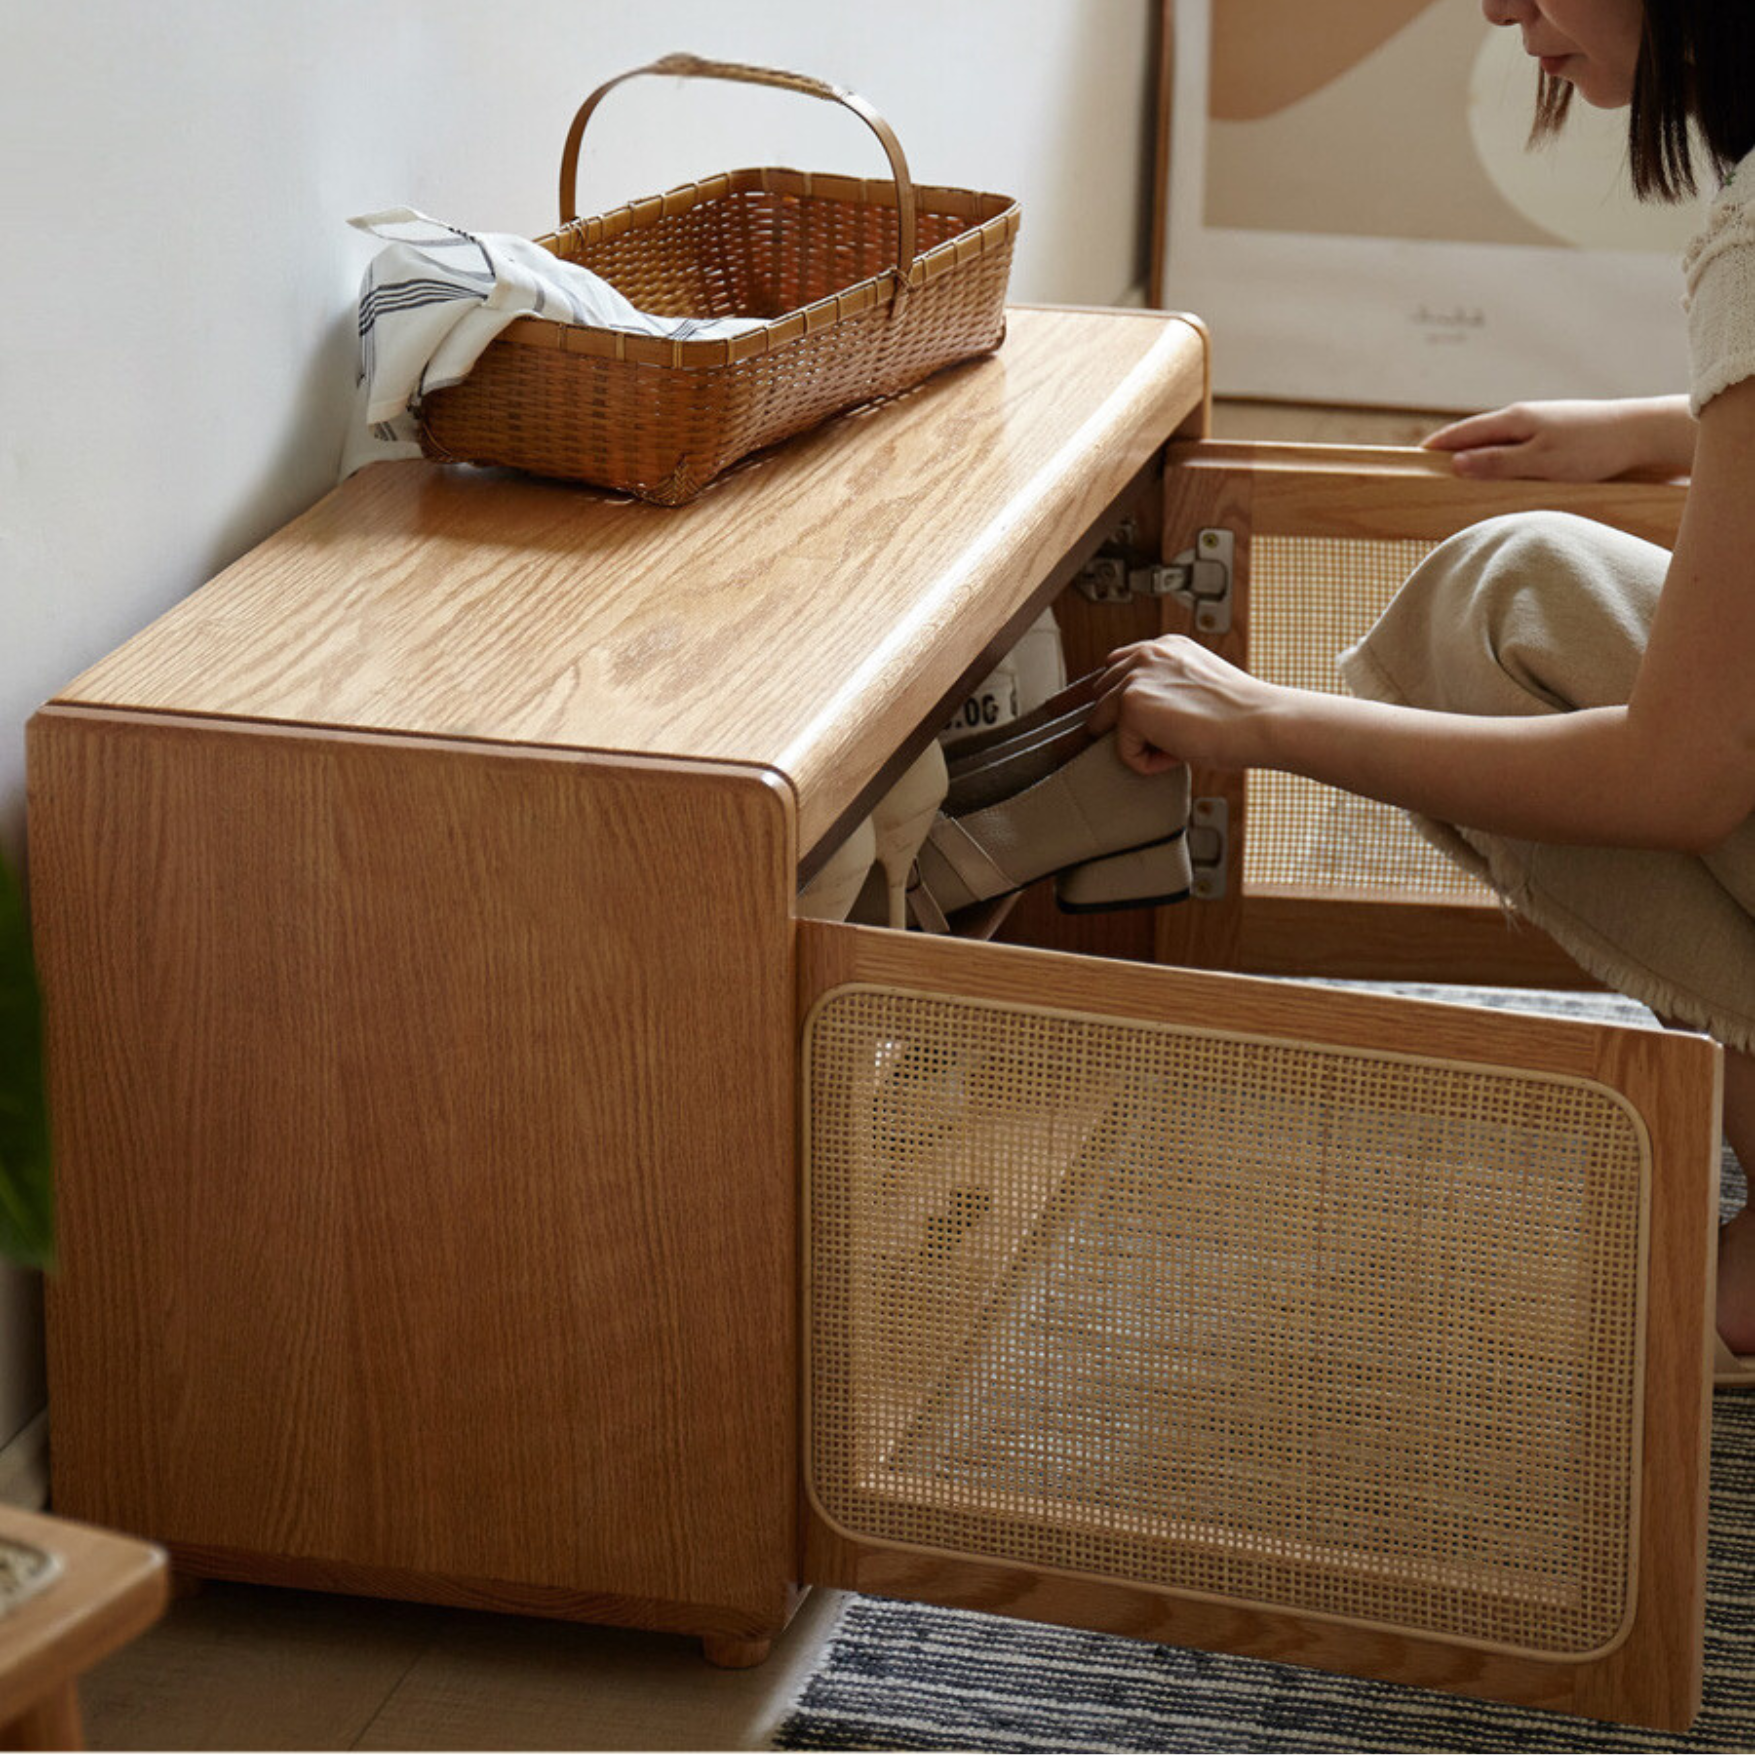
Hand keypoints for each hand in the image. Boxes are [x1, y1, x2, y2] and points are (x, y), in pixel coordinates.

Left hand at [1088, 637, 1279, 774]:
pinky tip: (1181, 750)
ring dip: (1140, 744)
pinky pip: (1124, 752)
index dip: (1120, 702)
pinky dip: (1149, 763)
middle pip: (1102, 698)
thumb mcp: (1196, 686)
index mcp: (1163, 647)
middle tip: (1172, 737)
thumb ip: (1164, 688)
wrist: (1258, 722)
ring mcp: (1134, 678)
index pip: (1115, 670)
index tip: (1131, 718)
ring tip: (1180, 743)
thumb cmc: (1239, 715)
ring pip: (1108, 726)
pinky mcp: (1130, 705)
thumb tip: (1138, 717)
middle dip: (1125, 726)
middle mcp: (1144, 654)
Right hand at [1422, 397, 1690, 481]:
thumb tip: (1455, 464)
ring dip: (1476, 453)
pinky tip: (1500, 468)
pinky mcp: (1555, 432)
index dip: (1438, 445)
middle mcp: (1523, 416)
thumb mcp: (1539, 462)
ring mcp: (1540, 422)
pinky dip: (1498, 455)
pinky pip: (1515, 444)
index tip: (1414, 457)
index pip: (1463, 433)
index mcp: (1514, 420)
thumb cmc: (1591, 449)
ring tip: (1458, 472)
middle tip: (1428, 467)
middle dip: (1452, 449)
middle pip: (1476, 434)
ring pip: (1497, 439)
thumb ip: (1497, 463)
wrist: (1640, 432)